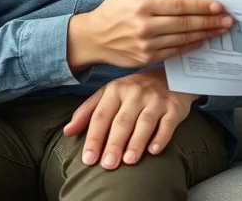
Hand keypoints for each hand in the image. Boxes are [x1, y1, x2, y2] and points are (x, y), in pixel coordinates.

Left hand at [63, 67, 199, 169]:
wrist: (170, 76)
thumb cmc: (134, 90)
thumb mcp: (109, 93)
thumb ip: (87, 112)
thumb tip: (67, 131)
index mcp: (115, 90)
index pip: (101, 116)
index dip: (94, 138)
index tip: (89, 159)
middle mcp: (135, 93)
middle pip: (122, 121)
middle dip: (114, 144)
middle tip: (108, 165)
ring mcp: (156, 99)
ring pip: (144, 123)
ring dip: (136, 142)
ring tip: (128, 161)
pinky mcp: (173, 107)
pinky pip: (167, 124)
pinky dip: (161, 137)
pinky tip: (154, 150)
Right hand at [67, 0, 232, 70]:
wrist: (92, 40)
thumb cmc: (111, 10)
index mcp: (141, 5)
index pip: (177, 5)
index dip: (199, 6)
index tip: (217, 5)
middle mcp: (145, 26)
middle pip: (184, 23)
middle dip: (209, 21)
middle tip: (228, 19)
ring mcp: (146, 45)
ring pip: (183, 39)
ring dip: (205, 34)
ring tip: (222, 29)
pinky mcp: (147, 58)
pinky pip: (175, 52)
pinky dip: (191, 46)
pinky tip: (204, 39)